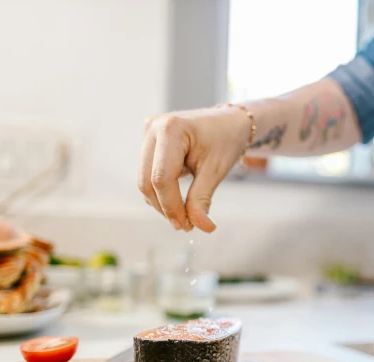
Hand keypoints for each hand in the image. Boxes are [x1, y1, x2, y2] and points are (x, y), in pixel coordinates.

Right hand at [138, 107, 250, 231]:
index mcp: (170, 129)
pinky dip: (161, 192)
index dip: (171, 206)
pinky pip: (148, 175)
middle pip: (147, 181)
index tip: (186, 226)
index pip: (161, 178)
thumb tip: (201, 227)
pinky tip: (179, 201)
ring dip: (162, 203)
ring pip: (145, 181)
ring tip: (186, 215)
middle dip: (165, 207)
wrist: (228, 122)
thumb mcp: (216, 170)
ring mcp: (147, 134)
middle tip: (185, 226)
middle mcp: (153, 128)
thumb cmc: (226, 140)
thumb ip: (202, 199)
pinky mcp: (149, 143)